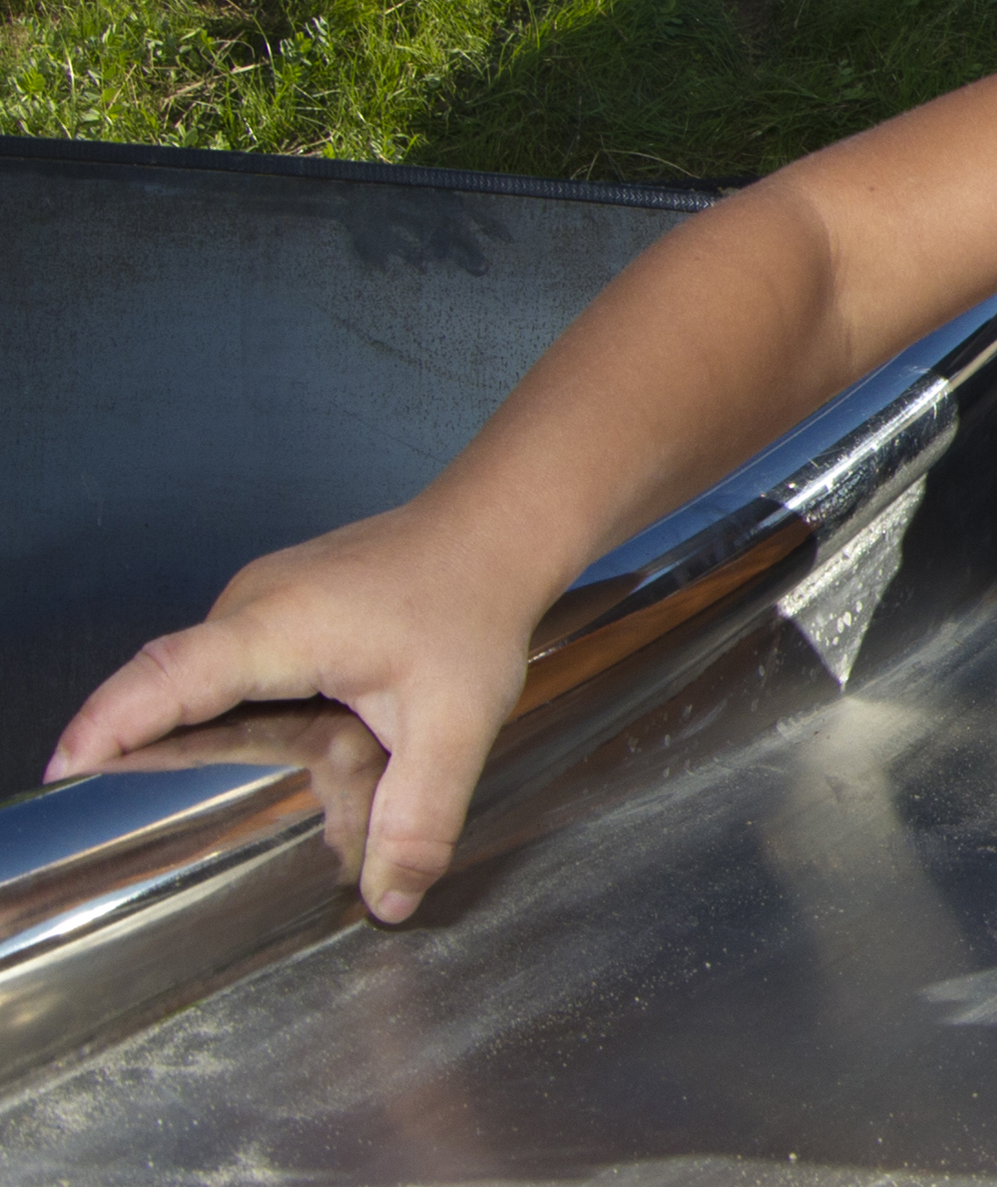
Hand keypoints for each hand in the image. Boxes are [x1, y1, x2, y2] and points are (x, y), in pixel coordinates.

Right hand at [44, 502, 552, 922]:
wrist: (501, 527)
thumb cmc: (476, 602)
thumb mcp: (457, 725)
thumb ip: (419, 817)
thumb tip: (389, 901)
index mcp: (279, 624)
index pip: (170, 674)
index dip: (111, 723)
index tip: (63, 770)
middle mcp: (255, 605)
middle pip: (177, 690)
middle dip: (165, 760)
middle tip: (133, 821)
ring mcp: (264, 602)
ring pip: (224, 690)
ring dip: (251, 747)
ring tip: (302, 786)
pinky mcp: (282, 609)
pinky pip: (252, 673)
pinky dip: (277, 722)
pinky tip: (336, 760)